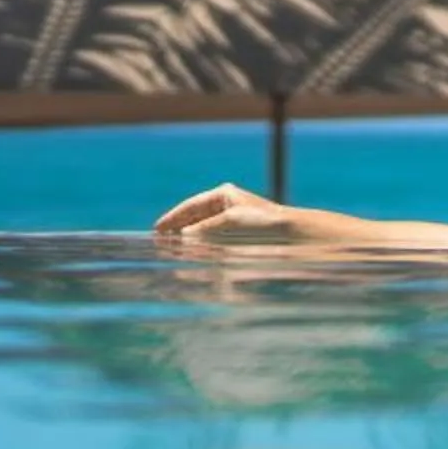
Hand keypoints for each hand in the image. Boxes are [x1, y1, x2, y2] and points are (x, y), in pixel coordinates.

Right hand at [154, 182, 287, 238]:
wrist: (289, 233)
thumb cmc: (263, 221)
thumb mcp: (230, 221)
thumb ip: (204, 228)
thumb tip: (183, 237)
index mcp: (223, 195)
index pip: (191, 205)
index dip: (173, 217)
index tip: (157, 228)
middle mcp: (225, 205)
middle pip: (194, 218)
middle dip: (178, 229)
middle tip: (160, 241)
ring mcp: (229, 220)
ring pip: (201, 230)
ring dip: (187, 239)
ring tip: (172, 249)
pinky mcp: (235, 235)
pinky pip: (211, 239)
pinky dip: (200, 246)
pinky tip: (192, 254)